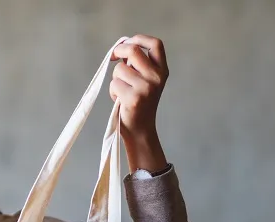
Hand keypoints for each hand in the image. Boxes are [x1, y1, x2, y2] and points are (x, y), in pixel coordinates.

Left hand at [110, 34, 169, 172]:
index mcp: (162, 71)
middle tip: (113, 57)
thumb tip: (121, 47)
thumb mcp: (145, 81)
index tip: (127, 42)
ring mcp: (146, 87)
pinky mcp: (133, 98)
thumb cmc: (139, 103)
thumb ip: (138, 65)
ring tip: (122, 91)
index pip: (155, 44)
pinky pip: (114, 84)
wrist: (141, 130)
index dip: (139, 38)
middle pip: (133, 51)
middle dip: (119, 51)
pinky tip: (120, 101)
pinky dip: (113, 91)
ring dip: (115, 79)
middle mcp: (157, 78)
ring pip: (119, 69)